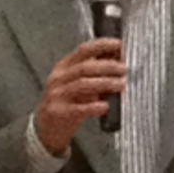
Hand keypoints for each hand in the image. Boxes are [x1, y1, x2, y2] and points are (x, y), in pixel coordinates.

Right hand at [35, 39, 125, 154]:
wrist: (48, 127)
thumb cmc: (69, 102)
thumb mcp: (79, 83)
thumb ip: (96, 73)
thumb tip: (121, 62)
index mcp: (64, 67)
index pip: (83, 51)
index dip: (102, 46)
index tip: (119, 45)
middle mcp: (59, 78)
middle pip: (84, 68)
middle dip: (107, 66)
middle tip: (125, 69)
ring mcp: (57, 95)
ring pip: (82, 85)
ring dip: (105, 83)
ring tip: (121, 85)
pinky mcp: (58, 112)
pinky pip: (78, 108)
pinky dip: (93, 106)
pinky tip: (105, 106)